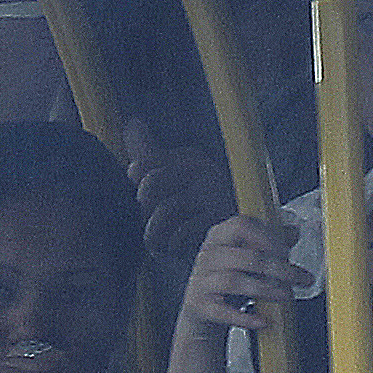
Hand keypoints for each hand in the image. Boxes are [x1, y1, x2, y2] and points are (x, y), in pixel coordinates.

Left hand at [125, 120, 234, 269]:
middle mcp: (203, 170)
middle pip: (150, 185)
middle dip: (143, 211)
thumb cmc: (196, 208)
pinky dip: (173, 246)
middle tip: (151, 226)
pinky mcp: (220, 220)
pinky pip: (182, 234)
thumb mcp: (174, 176)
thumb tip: (133, 122)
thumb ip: (150, 155)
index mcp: (188, 159)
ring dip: (154, 236)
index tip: (144, 201)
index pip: (143, 164)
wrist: (239, 237)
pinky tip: (175, 249)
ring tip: (158, 244)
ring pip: (164, 212)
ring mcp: (213, 194)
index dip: (136, 186)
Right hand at [175, 214, 304, 336]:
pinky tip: (263, 321)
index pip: (242, 226)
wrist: (200, 307)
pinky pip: (222, 311)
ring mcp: (202, 281)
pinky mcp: (200, 305)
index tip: (287, 251)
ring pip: (234, 282)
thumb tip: (294, 231)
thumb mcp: (245, 254)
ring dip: (266, 290)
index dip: (267, 237)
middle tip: (299, 278)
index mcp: (220, 237)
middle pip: (247, 257)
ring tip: (285, 296)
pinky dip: (245, 318)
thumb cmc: (226, 276)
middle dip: (279, 268)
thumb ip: (269, 242)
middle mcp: (208, 256)